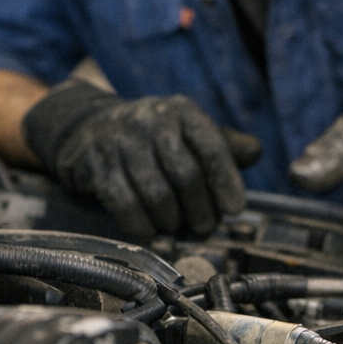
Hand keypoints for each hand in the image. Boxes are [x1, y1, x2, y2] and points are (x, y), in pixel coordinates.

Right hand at [22, 81, 260, 240]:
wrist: (87, 129)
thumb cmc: (150, 137)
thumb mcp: (186, 131)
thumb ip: (222, 144)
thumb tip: (255, 152)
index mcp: (180, 111)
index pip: (212, 146)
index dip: (226, 181)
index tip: (234, 210)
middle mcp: (151, 121)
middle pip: (186, 175)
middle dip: (200, 210)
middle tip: (205, 228)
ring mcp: (120, 142)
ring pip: (157, 194)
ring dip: (172, 221)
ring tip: (177, 227)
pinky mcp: (95, 166)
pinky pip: (125, 205)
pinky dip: (142, 226)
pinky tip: (151, 232)